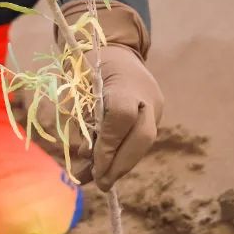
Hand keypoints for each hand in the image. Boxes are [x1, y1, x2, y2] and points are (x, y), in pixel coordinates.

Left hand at [58, 0, 163, 190]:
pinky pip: (141, 139)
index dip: (108, 144)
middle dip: (121, 164)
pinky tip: (109, 167)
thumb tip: (84, 157)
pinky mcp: (155, 115)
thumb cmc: (89, 67)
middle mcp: (146, 94)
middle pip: (143, 136)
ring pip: (144, 142)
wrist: (116, 49)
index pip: (121, 117)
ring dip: (122, 164)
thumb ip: (82, 119)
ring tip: (101, 180)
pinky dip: (124, 155)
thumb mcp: (78, 86)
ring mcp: (155, 105)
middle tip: (102, 184)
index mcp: (123, 81)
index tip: (94, 165)